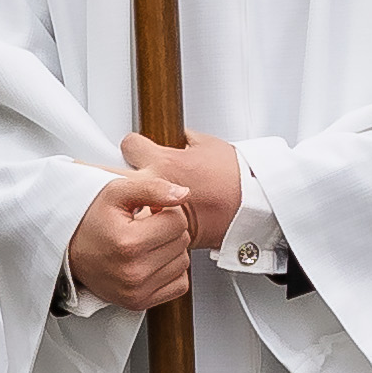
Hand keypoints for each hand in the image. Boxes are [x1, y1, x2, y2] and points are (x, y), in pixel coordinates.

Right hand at [67, 165, 193, 311]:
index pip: (178, 221)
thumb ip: (153, 188)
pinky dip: (170, 272)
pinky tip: (150, 262)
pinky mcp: (138, 303)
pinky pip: (180, 285)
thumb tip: (184, 194)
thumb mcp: (117, 191)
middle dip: (168, 230)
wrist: (66, 249)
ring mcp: (136, 292)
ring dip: (169, 251)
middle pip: (182, 242)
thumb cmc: (90, 219)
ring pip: (183, 263)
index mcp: (128, 243)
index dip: (166, 211)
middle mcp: (133, 272)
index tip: (148, 212)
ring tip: (144, 244)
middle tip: (144, 228)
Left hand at [126, 130, 243, 250]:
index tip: (138, 149)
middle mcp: (158, 190)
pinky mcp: (169, 235)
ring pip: (130, 208)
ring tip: (147, 199)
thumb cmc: (238, 178)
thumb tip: (176, 137)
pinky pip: (149, 228)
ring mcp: (161, 215)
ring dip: (134, 202)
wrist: (255, 208)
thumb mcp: (209, 145)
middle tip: (127, 173)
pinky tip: (162, 218)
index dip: (134, 145)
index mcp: (166, 163)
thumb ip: (184, 140)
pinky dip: (151, 223)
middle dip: (120, 175)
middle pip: (116, 178)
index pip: (129, 145)